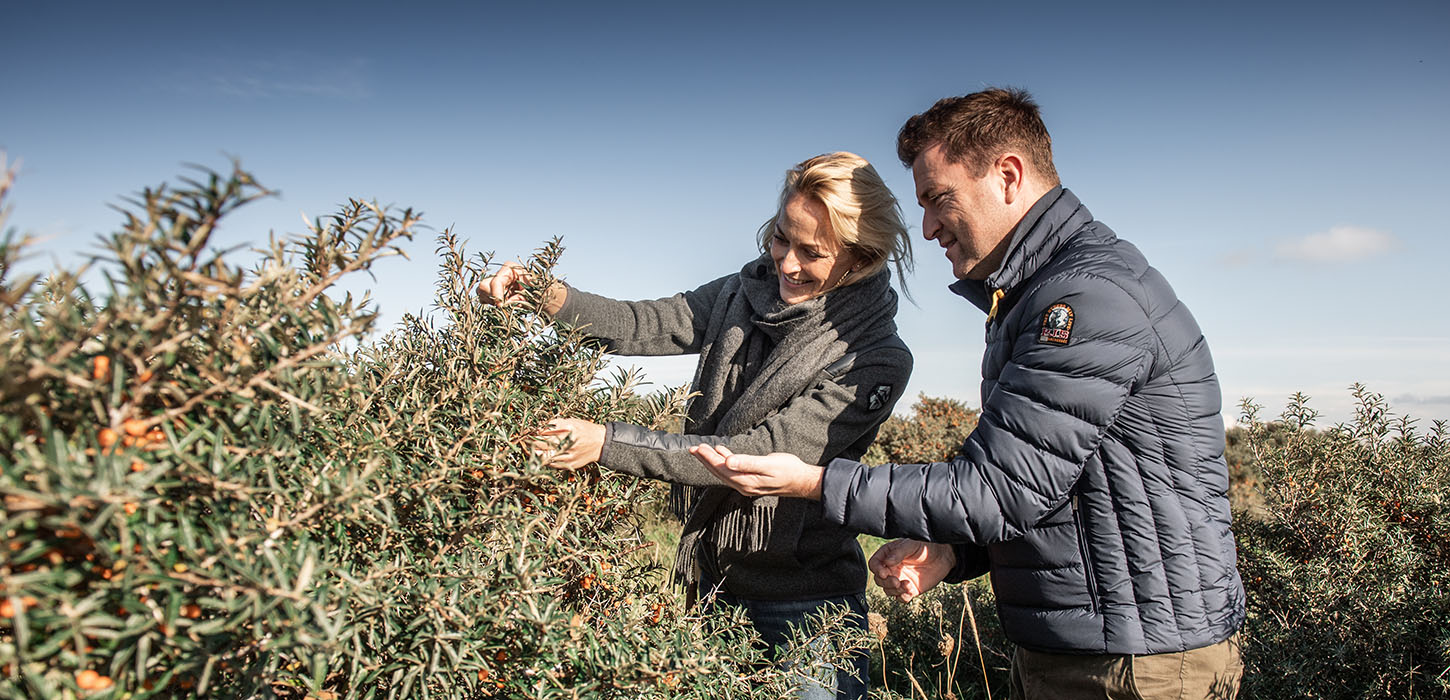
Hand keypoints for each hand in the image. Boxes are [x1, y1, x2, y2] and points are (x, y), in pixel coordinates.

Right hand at [477, 261, 565, 314]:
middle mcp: (500, 274)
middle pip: (483, 285)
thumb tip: (505, 305)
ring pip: (481, 292)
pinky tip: (503, 305)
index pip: (495, 282)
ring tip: (505, 305)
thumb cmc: (539, 290)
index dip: (497, 295)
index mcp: (509, 268)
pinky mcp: (494, 291)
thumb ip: (518, 298)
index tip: (501, 307)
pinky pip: (484, 298)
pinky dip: (491, 304)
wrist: (542, 294)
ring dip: (491, 301)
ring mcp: (495, 282)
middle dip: (492, 298)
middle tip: (502, 306)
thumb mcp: (531, 293)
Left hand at [534, 418, 604, 469]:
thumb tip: (539, 428)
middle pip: (544, 443)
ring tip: (530, 450)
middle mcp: (569, 442)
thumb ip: (556, 424)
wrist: (601, 443)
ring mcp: (570, 454)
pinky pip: (553, 464)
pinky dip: (545, 460)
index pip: (546, 431)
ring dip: (536, 453)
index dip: (535, 432)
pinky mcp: (570, 463)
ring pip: (546, 455)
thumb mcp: (572, 422)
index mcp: (569, 429)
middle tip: (525, 441)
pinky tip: (541, 457)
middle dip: (532, 442)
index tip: (529, 433)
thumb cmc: (585, 430)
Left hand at [687, 444, 823, 499]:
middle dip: (705, 460)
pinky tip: (722, 453)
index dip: (708, 458)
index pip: (721, 469)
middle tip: (693, 448)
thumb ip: (747, 463)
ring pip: (724, 473)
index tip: (698, 448)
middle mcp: (743, 486)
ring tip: (702, 451)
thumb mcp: (768, 464)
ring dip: (712, 461)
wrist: (802, 481)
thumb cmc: (788, 470)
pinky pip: (732, 472)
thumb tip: (727, 462)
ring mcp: (747, 485)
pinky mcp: (751, 481)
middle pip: (719, 472)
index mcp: (745, 481)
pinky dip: (725, 462)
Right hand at [868, 539, 955, 601]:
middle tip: (896, 581)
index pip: (874, 564)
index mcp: (888, 555)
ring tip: (907, 585)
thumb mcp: (911, 545)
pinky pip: (900, 598)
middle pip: (879, 580)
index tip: (885, 572)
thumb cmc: (925, 546)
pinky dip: (902, 597)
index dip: (877, 569)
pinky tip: (910, 590)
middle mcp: (891, 568)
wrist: (942, 556)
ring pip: (888, 590)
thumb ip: (898, 553)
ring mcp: (899, 579)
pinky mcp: (909, 589)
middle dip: (886, 582)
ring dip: (895, 591)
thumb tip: (886, 562)